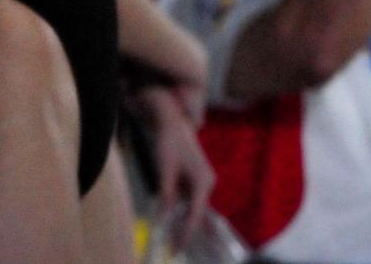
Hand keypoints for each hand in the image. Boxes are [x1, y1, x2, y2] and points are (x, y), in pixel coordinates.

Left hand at [131, 83, 214, 251]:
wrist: (173, 121)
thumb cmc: (169, 143)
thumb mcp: (165, 170)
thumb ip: (166, 195)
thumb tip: (163, 218)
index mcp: (203, 182)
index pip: (195, 215)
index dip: (186, 233)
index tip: (177, 248)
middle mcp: (207, 184)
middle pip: (197, 214)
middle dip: (187, 232)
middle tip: (175, 249)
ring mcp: (203, 182)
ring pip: (194, 208)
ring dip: (184, 223)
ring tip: (175, 241)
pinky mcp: (196, 179)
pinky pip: (190, 201)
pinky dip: (183, 212)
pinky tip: (175, 223)